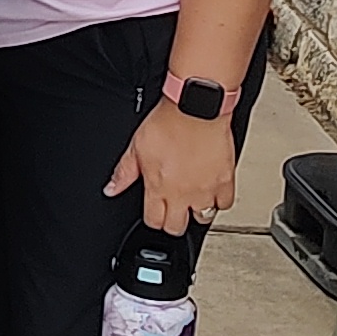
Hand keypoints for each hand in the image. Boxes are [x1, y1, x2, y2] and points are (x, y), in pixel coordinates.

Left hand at [107, 102, 237, 233]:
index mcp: (157, 187)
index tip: (155, 212)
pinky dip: (219, 201)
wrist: (194, 108)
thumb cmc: (166, 123)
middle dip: (173, 221)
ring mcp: (205, 189)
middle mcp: (182, 193)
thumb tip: (111, 189)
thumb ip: (123, 172)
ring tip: (192, 198)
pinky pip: (225, 204)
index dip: (153, 219)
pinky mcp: (225, 180)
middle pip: (177, 227)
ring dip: (196, 211)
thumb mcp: (136, 146)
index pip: (154, 221)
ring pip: (202, 218)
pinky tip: (212, 192)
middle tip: (173, 209)